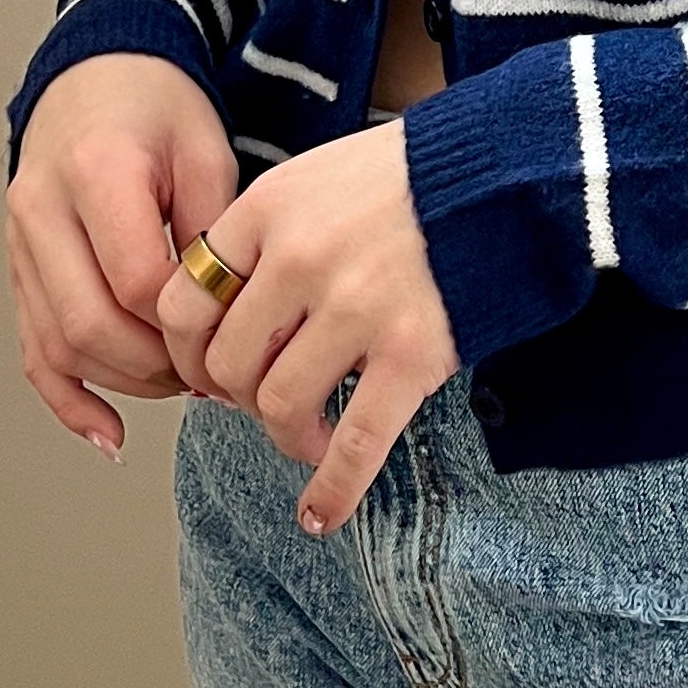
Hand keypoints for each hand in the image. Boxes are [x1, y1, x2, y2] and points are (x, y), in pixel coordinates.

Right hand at [5, 53, 238, 456]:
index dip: (187, 325)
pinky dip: (67, 398)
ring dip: (123, 381)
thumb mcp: (206, 150)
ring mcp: (19, 242)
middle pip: (89, 325)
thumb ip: (214, 233)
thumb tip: (230, 319)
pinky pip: (33, 348)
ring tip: (181, 385)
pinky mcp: (18, 268)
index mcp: (94, 170)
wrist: (96, 74)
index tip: (232, 339)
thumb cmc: (157, 107)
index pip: (136, 280)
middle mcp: (41, 209)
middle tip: (212, 375)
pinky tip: (107, 433)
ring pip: (57, 345)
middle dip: (157, 367)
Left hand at [154, 119, 459, 532]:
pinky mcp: (411, 352)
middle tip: (266, 399)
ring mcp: (356, 308)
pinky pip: (356, 442)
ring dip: (285, 436)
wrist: (505, 172)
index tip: (206, 368)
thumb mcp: (315, 178)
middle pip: (228, 363)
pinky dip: (333, 490)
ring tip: (308, 436)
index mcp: (269, 209)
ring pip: (278, 406)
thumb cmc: (407, 177)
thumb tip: (225, 321)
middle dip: (239, 396)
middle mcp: (301, 258)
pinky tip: (319, 515)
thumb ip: (266, 238)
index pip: (182, 301)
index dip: (184, 350)